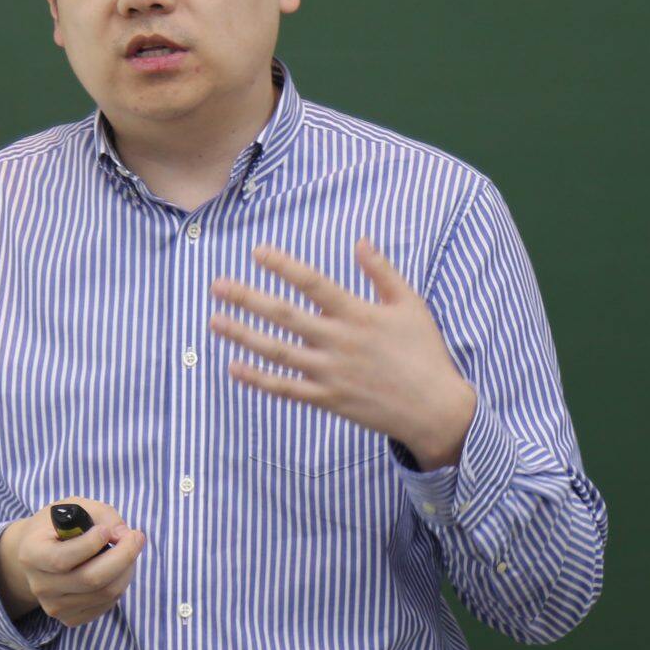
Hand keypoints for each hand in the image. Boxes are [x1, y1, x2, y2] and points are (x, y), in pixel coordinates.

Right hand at [0, 496, 146, 626]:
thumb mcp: (73, 506)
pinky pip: (106, 605)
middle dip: (123, 556)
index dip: (91, 544)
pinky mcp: (69, 618)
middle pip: (91, 579)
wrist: (37, 554)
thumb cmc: (58, 525)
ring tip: (127, 550)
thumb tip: (123, 535)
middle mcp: (39, 585)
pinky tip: (116, 569)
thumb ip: (101, 515)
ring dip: (126, 569)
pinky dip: (120, 584)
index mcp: (31, 554)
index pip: (62, 558)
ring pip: (105, 593)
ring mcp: (53, 606)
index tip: (106, 530)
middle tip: (136, 537)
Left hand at [209, 240, 478, 469]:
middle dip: (248, 299)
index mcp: (359, 314)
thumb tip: (360, 240)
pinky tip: (234, 367)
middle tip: (217, 285)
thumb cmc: (424, 352)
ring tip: (215, 320)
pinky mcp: (328, 400)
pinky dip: (259, 380)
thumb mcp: (410, 305)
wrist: (434, 409)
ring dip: (244, 336)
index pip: (314, 284)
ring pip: (278, 353)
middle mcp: (339, 342)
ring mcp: (331, 373)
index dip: (285, 267)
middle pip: (285, 317)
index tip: (257, 252)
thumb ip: (383, 272)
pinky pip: (286, 389)